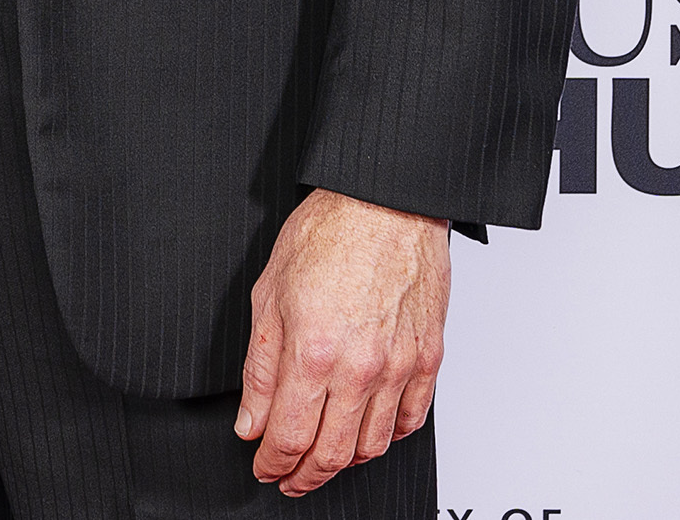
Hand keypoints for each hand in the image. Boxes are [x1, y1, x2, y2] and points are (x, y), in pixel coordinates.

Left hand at [236, 189, 449, 497]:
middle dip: (303, 475)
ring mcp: (399, 366)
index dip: (271, 464)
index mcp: (313, 352)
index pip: (289, 437)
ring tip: (324, 459)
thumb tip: (251, 420)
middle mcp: (360, 368)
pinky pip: (411, 419)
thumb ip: (260, 368)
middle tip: (288, 476)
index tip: (263, 467)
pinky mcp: (427, 358)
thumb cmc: (329, 233)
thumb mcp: (269, 294)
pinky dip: (388, 437)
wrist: (386, 202)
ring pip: (374, 445)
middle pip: (332, 454)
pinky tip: (369, 433)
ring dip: (344, 462)